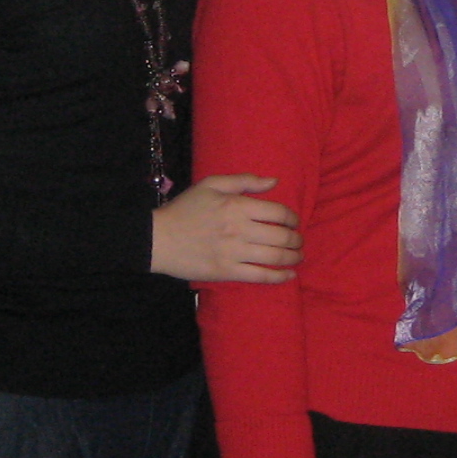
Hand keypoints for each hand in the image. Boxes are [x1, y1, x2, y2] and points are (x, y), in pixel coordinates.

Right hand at [152, 174, 299, 283]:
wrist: (158, 238)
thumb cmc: (185, 209)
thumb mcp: (211, 185)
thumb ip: (245, 181)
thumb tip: (275, 182)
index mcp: (236, 206)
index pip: (278, 212)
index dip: (292, 218)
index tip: (294, 222)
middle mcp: (239, 229)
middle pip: (281, 236)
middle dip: (296, 239)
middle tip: (298, 241)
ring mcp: (233, 253)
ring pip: (274, 257)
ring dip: (293, 258)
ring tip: (298, 256)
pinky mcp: (226, 272)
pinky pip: (259, 276)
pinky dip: (279, 277)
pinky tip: (289, 275)